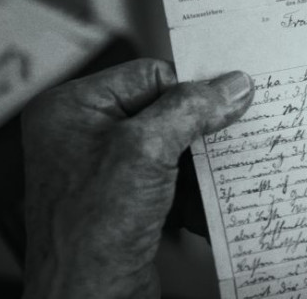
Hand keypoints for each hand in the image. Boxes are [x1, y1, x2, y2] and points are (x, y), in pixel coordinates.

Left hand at [21, 59, 253, 297]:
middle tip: (229, 137)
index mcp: (74, 108)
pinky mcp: (127, 197)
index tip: (226, 102)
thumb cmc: (92, 232)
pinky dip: (193, 186)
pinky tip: (199, 203)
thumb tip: (232, 86)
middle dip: (197, 130)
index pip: (149, 74)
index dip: (188, 90)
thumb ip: (190, 109)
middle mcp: (87, 134)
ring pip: (174, 144)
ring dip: (199, 162)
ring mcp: (107, 167)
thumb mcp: (144, 151)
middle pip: (164, 108)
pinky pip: (172, 174)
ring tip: (215, 177)